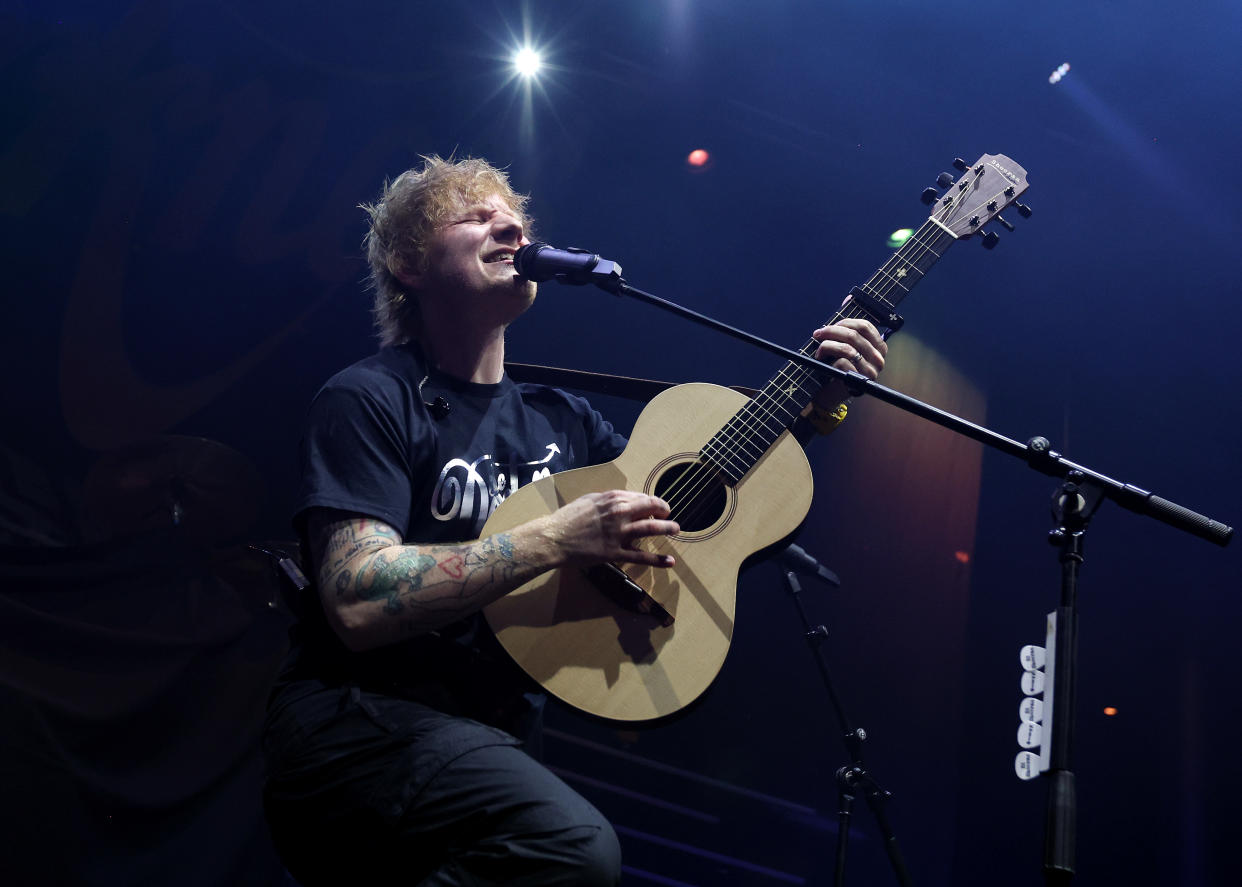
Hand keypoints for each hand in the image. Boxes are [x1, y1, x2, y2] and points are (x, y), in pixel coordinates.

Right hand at [543, 490, 678, 568]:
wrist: (554, 538)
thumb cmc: (568, 518)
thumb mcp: (588, 500)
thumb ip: (607, 500)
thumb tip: (621, 502)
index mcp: (612, 499)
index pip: (640, 497)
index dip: (651, 502)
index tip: (656, 506)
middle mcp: (619, 513)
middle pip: (651, 508)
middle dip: (664, 510)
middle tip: (669, 515)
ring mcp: (619, 533)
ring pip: (651, 528)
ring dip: (667, 528)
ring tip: (676, 529)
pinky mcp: (615, 552)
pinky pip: (641, 557)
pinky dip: (658, 560)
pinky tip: (669, 561)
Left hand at [811, 317, 886, 406]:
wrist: (830, 394)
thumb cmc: (837, 367)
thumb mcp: (842, 345)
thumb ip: (847, 325)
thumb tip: (849, 296)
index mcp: (879, 347)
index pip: (864, 326)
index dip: (843, 323)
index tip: (827, 327)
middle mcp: (879, 359)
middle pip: (854, 336)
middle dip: (831, 332)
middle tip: (817, 334)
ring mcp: (871, 371)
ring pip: (847, 349)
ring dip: (827, 347)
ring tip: (818, 351)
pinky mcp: (859, 382)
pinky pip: (843, 363)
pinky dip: (829, 361)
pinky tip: (824, 365)